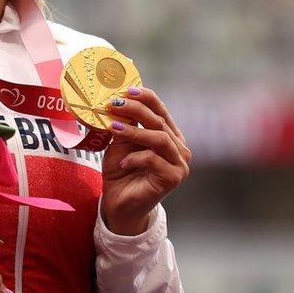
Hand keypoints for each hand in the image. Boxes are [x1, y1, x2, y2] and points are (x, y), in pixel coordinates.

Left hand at [101, 86, 190, 235]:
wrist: (119, 203)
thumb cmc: (121, 171)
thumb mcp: (121, 142)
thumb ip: (125, 124)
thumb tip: (119, 101)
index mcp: (169, 135)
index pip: (161, 110)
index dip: (146, 97)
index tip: (128, 89)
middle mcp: (178, 148)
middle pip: (160, 122)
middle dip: (136, 110)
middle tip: (114, 105)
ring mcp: (179, 164)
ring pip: (160, 138)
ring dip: (135, 131)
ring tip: (114, 128)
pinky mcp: (173, 178)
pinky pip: (154, 160)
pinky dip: (135, 158)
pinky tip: (122, 163)